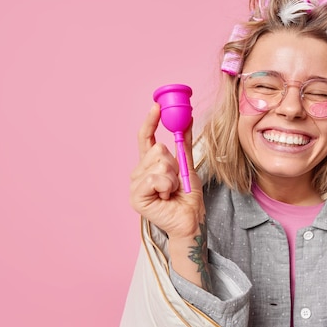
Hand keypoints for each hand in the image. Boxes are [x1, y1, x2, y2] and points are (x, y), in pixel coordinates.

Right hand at [129, 103, 203, 239]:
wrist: (191, 220)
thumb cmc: (188, 197)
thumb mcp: (187, 165)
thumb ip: (184, 143)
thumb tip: (186, 119)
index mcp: (149, 165)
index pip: (146, 138)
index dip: (150, 121)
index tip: (156, 105)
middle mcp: (139, 172)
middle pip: (158, 149)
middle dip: (174, 164)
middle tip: (177, 182)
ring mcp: (135, 185)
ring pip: (159, 163)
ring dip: (173, 178)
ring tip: (173, 191)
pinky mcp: (136, 197)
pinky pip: (155, 178)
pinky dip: (168, 186)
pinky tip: (166, 197)